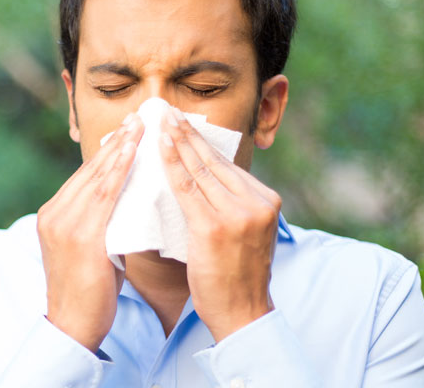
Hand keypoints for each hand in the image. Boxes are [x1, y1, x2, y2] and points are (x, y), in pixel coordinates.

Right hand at [37, 114, 143, 351]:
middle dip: (117, 140)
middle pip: (91, 169)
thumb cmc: (90, 287)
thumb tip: (128, 195)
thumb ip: (103, 218)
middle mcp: (55, 212)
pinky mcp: (79, 235)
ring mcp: (64, 222)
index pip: (87, 175)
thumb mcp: (93, 245)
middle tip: (137, 116)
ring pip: (97, 176)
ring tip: (138, 124)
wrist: (74, 325)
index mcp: (56, 213)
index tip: (127, 129)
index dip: (109, 151)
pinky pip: (104, 194)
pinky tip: (131, 151)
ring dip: (120, 147)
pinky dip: (118, 169)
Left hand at [159, 107, 279, 341]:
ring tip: (161, 120)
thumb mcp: (245, 230)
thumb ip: (230, 202)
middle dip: (187, 133)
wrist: (243, 313)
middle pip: (213, 160)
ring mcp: (237, 213)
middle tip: (168, 110)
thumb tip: (202, 174)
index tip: (184, 124)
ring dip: (176, 142)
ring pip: (199, 169)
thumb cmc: (238, 273)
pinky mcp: (214, 227)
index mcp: (264, 199)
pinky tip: (159, 147)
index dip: (201, 142)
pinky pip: (186, 188)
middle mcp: (255, 201)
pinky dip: (171, 165)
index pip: (225, 164)